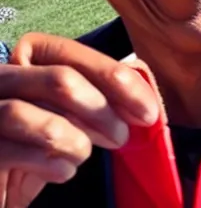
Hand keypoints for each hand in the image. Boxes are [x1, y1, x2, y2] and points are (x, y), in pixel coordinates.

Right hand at [0, 32, 159, 206]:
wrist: (1, 182)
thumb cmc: (38, 141)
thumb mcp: (71, 111)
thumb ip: (98, 95)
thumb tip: (143, 98)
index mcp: (26, 57)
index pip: (74, 55)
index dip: (116, 79)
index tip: (148, 109)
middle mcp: (1, 77)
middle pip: (59, 79)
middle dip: (102, 110)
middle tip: (122, 136)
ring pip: (38, 115)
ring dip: (75, 140)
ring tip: (82, 154)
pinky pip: (17, 153)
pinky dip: (52, 165)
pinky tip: (63, 170)